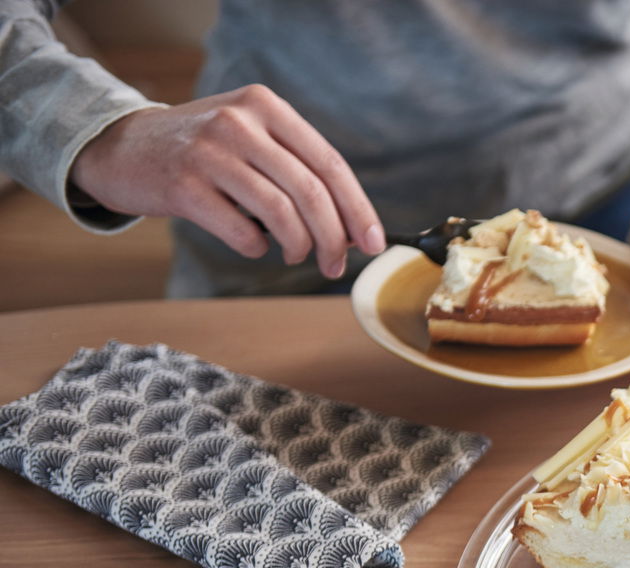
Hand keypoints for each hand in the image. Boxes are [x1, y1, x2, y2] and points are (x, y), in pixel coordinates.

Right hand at [69, 84, 384, 278]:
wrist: (121, 146)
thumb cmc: (202, 152)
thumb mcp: (250, 137)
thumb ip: (297, 170)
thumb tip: (351, 227)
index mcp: (266, 107)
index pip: (330, 164)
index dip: (358, 209)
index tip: (374, 243)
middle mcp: (239, 122)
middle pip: (311, 192)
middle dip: (334, 239)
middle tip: (336, 265)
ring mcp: (209, 152)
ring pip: (282, 214)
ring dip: (300, 247)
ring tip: (297, 256)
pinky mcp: (183, 186)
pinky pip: (243, 232)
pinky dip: (257, 248)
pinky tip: (253, 243)